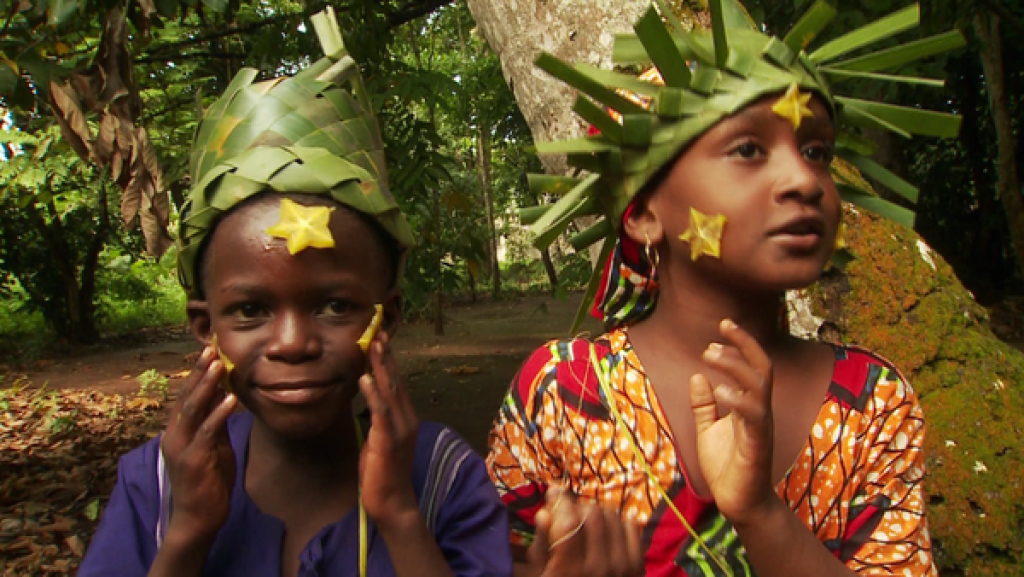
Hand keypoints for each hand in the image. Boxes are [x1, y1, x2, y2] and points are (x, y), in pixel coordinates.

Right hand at [160, 345, 238, 542]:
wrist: (198, 519)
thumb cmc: (208, 482)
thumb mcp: (213, 446)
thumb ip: (215, 423)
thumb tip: (224, 396)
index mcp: (177, 430)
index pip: (186, 395)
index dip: (197, 372)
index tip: (209, 350)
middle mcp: (174, 435)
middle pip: (186, 396)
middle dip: (199, 371)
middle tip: (211, 348)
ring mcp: (182, 448)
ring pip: (193, 409)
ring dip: (206, 385)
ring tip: (218, 365)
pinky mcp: (194, 461)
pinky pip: (207, 433)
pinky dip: (218, 414)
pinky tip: (230, 400)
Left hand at [357, 332, 418, 529]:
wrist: (392, 503)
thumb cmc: (382, 473)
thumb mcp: (379, 439)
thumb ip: (376, 419)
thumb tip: (366, 400)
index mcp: (405, 418)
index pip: (397, 383)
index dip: (388, 361)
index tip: (380, 339)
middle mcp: (407, 419)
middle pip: (396, 380)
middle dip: (386, 356)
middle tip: (378, 332)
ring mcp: (400, 429)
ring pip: (390, 390)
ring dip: (381, 366)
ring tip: (373, 345)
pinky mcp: (388, 440)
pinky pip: (380, 412)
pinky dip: (372, 393)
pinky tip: (364, 378)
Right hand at [526, 486, 642, 576]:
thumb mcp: (540, 573)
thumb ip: (542, 544)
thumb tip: (544, 513)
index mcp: (570, 571)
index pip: (569, 522)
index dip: (560, 500)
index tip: (553, 491)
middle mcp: (599, 567)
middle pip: (591, 513)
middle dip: (577, 507)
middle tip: (569, 513)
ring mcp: (622, 567)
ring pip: (612, 515)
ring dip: (596, 513)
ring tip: (586, 522)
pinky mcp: (638, 566)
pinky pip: (631, 526)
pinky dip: (618, 521)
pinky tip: (606, 529)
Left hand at [690, 319, 776, 525]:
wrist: (739, 503)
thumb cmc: (727, 466)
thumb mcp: (708, 429)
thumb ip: (704, 405)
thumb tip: (696, 376)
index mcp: (749, 405)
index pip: (752, 365)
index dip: (740, 343)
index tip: (723, 324)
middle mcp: (759, 411)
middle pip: (761, 368)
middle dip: (742, 346)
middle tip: (715, 337)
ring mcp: (760, 427)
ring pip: (759, 386)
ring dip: (736, 366)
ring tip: (711, 356)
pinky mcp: (757, 445)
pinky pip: (753, 416)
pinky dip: (737, 400)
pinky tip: (719, 391)